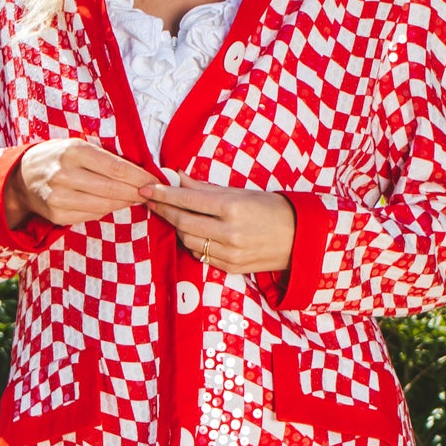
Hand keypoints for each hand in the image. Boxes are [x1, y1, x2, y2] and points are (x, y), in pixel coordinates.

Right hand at [7, 141, 147, 228]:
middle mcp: (65, 174)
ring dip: (125, 203)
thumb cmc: (57, 157)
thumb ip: (105, 157)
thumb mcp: (77, 145)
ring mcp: (59, 197)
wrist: (22, 176)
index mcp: (73, 151)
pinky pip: (92, 215)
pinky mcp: (58, 215)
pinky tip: (115, 204)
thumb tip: (141, 173)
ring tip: (137, 198)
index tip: (155, 180)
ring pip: (105, 205)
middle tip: (152, 193)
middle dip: (137, 192)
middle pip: (113, 189)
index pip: (116, 168)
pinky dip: (107, 210)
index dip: (140, 176)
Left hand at [141, 177, 295, 275]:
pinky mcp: (230, 267)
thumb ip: (205, 188)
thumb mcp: (241, 192)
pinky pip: (200, 254)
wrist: (299, 239)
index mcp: (232, 208)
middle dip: (164, 210)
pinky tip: (196, 232)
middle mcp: (229, 233)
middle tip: (152, 200)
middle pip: (182, 222)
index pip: (187, 200)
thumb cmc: (272, 209)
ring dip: (178, 227)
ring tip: (178, 215)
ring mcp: (229, 253)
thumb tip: (177, 178)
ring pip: (187, 240)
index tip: (146, 187)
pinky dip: (193, 242)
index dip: (163, 194)